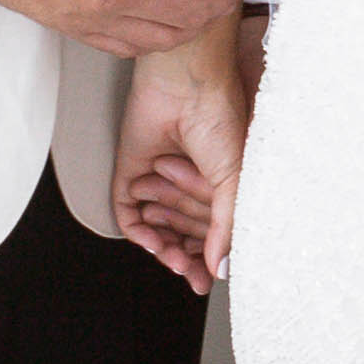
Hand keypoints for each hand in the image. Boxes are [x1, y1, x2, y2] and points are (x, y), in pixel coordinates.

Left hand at [113, 24, 255, 286]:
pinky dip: (139, 233)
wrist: (184, 82)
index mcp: (219, 182)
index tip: (211, 280)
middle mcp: (189, 182)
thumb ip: (228, 226)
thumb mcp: (235, 180)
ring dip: (166, 247)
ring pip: (159, 228)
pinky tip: (152, 243)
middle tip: (192, 277)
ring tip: (175, 259)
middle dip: (188, 259)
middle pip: (185, 234)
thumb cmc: (218, 117)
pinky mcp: (132, 170)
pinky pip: (129, 212)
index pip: (212, 231)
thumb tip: (222, 268)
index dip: (212, 259)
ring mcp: (160, 177)